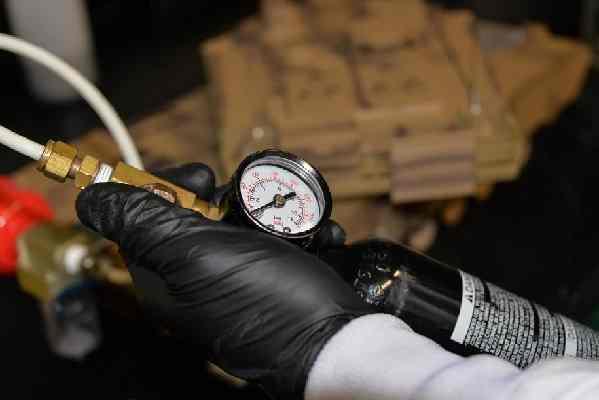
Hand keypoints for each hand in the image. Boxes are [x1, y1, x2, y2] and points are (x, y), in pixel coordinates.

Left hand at [75, 163, 372, 399]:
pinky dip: (299, 228)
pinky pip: (279, 237)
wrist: (332, 339)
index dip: (168, 186)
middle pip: (196, 213)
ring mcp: (241, 275)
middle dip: (226, 195)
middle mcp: (199, 277)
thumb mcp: (192, 253)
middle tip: (245, 199)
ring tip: (292, 216)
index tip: (203, 178)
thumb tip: (91, 197)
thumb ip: (140, 221)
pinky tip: (315, 234)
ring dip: (271, 206)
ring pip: (242, 219)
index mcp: (166, 276)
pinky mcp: (277, 273)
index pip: (146, 215)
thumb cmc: (264, 299)